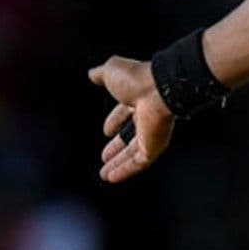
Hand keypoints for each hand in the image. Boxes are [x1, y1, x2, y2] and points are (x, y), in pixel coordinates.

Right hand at [90, 56, 174, 182]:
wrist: (157, 88)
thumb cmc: (137, 78)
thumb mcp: (112, 71)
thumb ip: (101, 74)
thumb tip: (91, 73)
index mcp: (139, 98)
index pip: (126, 113)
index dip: (116, 121)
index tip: (106, 130)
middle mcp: (147, 116)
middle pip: (130, 136)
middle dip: (117, 146)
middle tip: (105, 156)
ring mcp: (152, 133)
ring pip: (133, 153)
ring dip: (118, 164)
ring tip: (104, 175)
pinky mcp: (154, 146)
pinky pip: (138, 163)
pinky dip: (125, 171)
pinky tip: (111, 178)